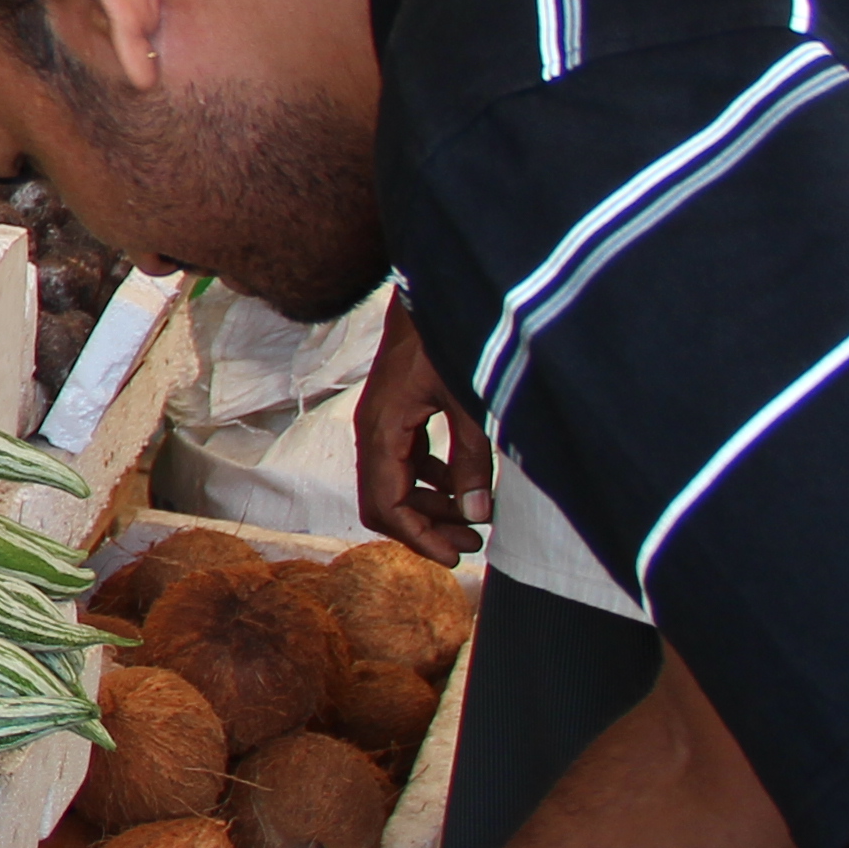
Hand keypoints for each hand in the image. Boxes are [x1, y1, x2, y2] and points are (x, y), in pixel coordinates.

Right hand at [356, 291, 490, 563]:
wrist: (431, 291)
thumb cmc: (447, 338)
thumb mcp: (469, 403)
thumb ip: (471, 461)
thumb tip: (476, 515)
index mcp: (382, 431)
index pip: (387, 505)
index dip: (419, 538)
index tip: (455, 556)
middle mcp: (372, 431)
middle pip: (383, 501)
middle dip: (425, 528)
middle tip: (473, 542)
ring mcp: (380, 421)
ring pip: (393, 483)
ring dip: (428, 506)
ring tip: (473, 518)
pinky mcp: (394, 413)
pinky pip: (402, 461)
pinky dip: (429, 481)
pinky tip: (460, 483)